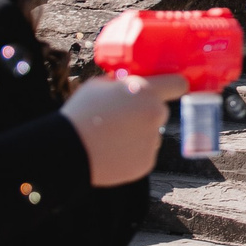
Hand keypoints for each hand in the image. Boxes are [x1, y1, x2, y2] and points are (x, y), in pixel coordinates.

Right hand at [63, 72, 189, 185]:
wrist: (67, 150)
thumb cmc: (80, 114)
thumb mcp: (98, 85)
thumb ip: (121, 84)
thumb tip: (128, 84)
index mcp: (145, 91)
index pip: (177, 84)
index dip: (173, 86)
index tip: (171, 89)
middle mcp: (155, 115)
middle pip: (159, 111)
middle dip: (145, 113)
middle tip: (121, 118)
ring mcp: (152, 141)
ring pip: (151, 134)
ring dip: (138, 134)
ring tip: (111, 138)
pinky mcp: (146, 162)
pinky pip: (144, 153)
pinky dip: (132, 153)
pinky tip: (112, 151)